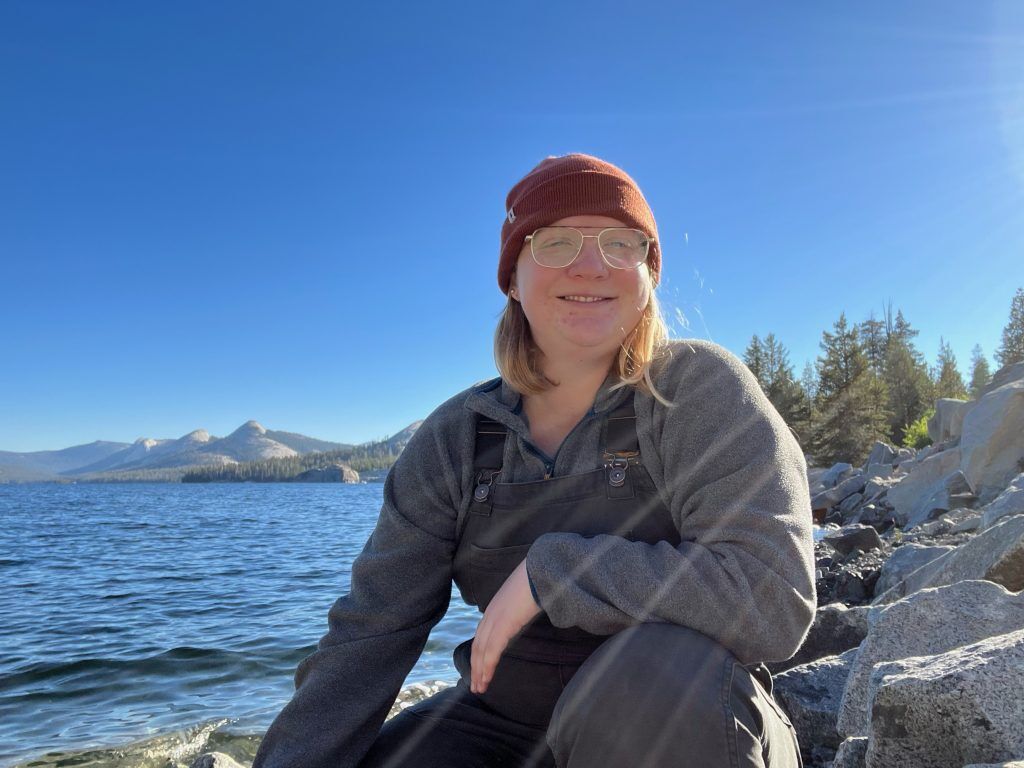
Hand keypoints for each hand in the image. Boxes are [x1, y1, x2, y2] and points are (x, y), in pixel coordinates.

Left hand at [470, 558, 541, 694]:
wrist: (541, 569)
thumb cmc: (538, 581)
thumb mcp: (525, 598)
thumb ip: (520, 608)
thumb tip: (524, 615)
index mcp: (495, 607)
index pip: (482, 635)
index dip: (479, 653)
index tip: (480, 669)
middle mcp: (491, 613)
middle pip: (478, 645)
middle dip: (476, 666)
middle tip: (476, 686)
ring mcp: (495, 618)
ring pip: (481, 650)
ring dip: (479, 671)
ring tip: (479, 688)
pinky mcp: (503, 624)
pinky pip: (491, 650)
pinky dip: (487, 666)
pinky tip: (486, 679)